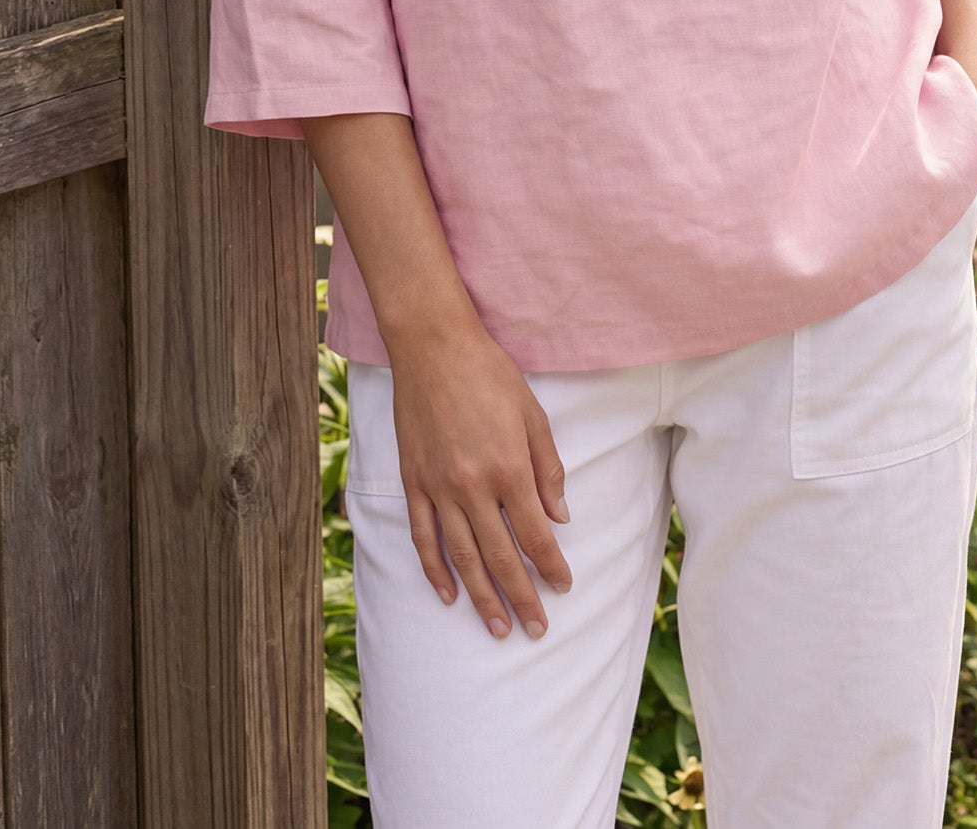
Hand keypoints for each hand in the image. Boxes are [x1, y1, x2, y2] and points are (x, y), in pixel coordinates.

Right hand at [384, 317, 573, 639]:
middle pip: (501, 555)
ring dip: (482, 597)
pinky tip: (448, 595)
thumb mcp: (532, 414)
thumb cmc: (490, 374)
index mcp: (508, 468)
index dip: (551, 566)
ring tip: (497, 628)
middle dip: (521, 597)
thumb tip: (560, 516)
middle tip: (535, 630)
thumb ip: (546, 468)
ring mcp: (438, 487)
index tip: (563, 588)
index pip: (535, 534)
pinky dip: (435, 570)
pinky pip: (424, 537)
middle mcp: (472, 486)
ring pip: (462, 557)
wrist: (433, 347)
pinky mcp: (413, 482)